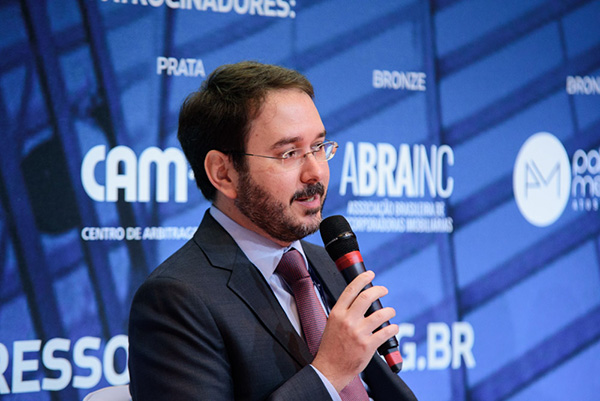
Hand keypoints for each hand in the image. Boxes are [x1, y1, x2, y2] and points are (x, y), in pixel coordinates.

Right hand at [312, 271, 398, 391]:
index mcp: (337, 313)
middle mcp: (348, 321)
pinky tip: (393, 328)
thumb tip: (357, 301)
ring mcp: (358, 333)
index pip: (350, 290)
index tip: (370, 274)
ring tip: (390, 311)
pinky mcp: (368, 345)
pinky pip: (386, 332)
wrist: (329, 369)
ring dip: (389, 310)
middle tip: (384, 290)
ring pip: (380, 314)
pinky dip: (393, 328)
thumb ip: (343, 312)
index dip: (362, 279)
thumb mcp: (331, 324)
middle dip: (379, 290)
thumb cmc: (330, 348)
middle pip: (367, 297)